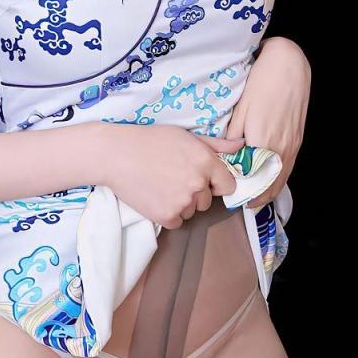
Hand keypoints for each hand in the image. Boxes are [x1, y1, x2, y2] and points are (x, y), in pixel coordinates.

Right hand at [98, 123, 245, 229]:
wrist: (116, 154)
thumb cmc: (150, 140)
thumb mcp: (186, 136)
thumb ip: (217, 144)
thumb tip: (241, 145)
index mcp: (206, 162)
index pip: (228, 185)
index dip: (216, 183)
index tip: (202, 180)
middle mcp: (198, 183)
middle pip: (207, 201)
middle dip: (195, 193)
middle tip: (173, 178)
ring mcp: (183, 202)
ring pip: (191, 212)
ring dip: (181, 204)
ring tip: (161, 185)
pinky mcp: (166, 216)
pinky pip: (176, 222)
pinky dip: (167, 214)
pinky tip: (155, 197)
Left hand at [224, 38, 310, 203]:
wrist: (289, 67)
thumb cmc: (263, 83)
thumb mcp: (242, 109)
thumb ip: (234, 136)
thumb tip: (226, 156)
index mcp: (264, 141)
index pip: (253, 180)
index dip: (242, 192)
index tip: (230, 198)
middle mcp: (281, 148)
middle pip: (269, 185)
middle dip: (255, 198)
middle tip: (240, 203)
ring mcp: (292, 145)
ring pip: (281, 179)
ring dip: (267, 191)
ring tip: (253, 198)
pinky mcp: (297, 140)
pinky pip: (287, 169)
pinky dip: (277, 179)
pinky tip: (268, 181)